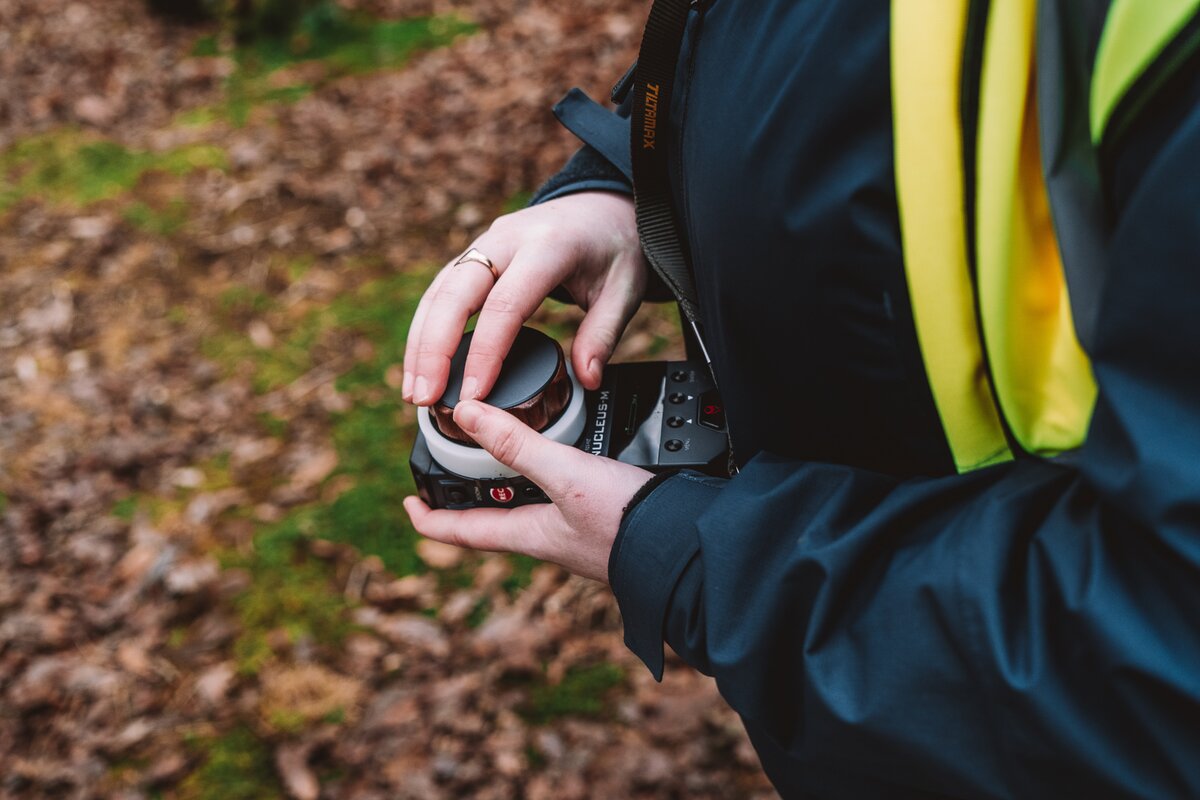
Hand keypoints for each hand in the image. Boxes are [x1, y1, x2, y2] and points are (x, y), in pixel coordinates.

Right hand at [403, 191, 647, 406]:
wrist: (601, 206)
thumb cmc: (613, 247)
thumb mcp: (624, 289)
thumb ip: (603, 334)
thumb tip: (586, 379)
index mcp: (548, 246)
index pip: (505, 304)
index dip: (486, 352)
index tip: (475, 394)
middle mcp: (507, 239)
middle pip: (456, 293)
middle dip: (434, 349)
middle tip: (425, 397)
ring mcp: (485, 244)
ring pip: (440, 291)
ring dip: (421, 342)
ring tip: (414, 392)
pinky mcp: (474, 255)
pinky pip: (442, 290)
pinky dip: (427, 327)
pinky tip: (421, 364)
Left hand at [403, 400, 652, 582]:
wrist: (686, 545)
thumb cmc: (626, 523)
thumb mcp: (564, 475)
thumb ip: (517, 445)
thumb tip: (465, 414)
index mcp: (528, 534)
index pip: (461, 533)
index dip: (429, 520)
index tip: (408, 504)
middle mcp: (548, 536)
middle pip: (493, 517)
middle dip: (471, 494)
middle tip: (454, 466)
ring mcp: (577, 531)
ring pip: (529, 505)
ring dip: (511, 481)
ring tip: (502, 451)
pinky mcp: (604, 518)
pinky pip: (563, 496)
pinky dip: (551, 474)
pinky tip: (566, 453)